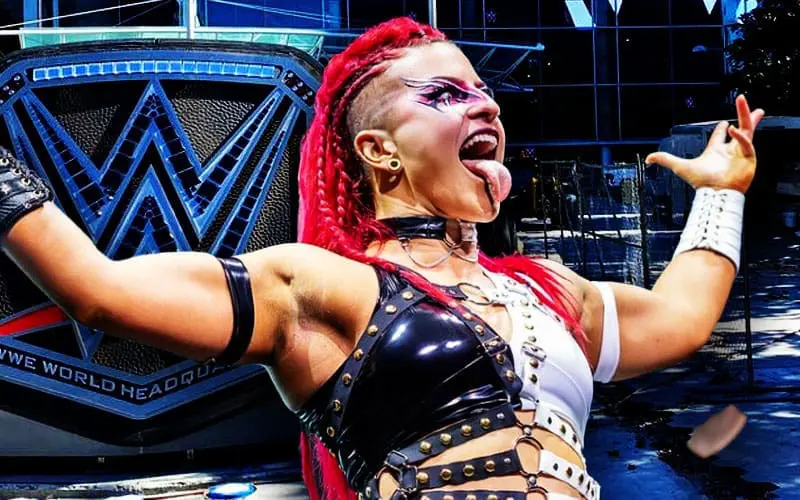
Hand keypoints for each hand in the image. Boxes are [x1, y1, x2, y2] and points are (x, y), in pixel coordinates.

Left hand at [646, 95, 764, 192]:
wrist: (715, 193)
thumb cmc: (701, 183)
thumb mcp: (680, 167)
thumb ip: (665, 160)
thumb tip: (649, 158)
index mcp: (715, 151)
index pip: (719, 136)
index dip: (721, 128)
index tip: (724, 122)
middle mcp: (729, 151)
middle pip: (739, 129)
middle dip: (743, 115)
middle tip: (743, 102)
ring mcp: (740, 154)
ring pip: (747, 131)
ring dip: (749, 118)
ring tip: (755, 109)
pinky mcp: (748, 158)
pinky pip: (746, 143)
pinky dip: (740, 137)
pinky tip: (733, 129)